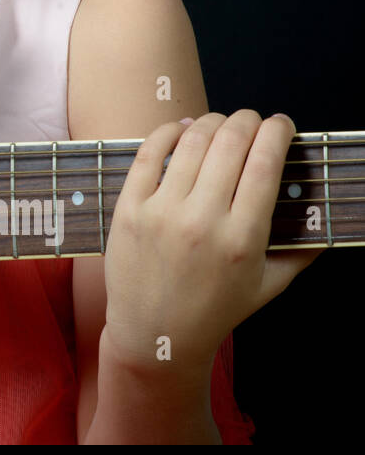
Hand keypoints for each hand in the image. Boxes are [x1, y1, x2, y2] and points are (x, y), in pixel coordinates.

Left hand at [102, 110, 320, 377]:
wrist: (156, 335)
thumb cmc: (216, 309)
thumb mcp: (270, 285)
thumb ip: (302, 251)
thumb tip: (325, 217)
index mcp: (242, 238)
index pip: (265, 165)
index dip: (277, 133)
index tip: (283, 124)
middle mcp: (202, 220)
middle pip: (230, 144)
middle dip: (248, 121)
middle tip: (253, 120)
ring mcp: (161, 213)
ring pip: (191, 143)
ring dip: (211, 122)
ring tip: (221, 123)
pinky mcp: (129, 210)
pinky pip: (147, 155)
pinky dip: (167, 133)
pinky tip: (181, 129)